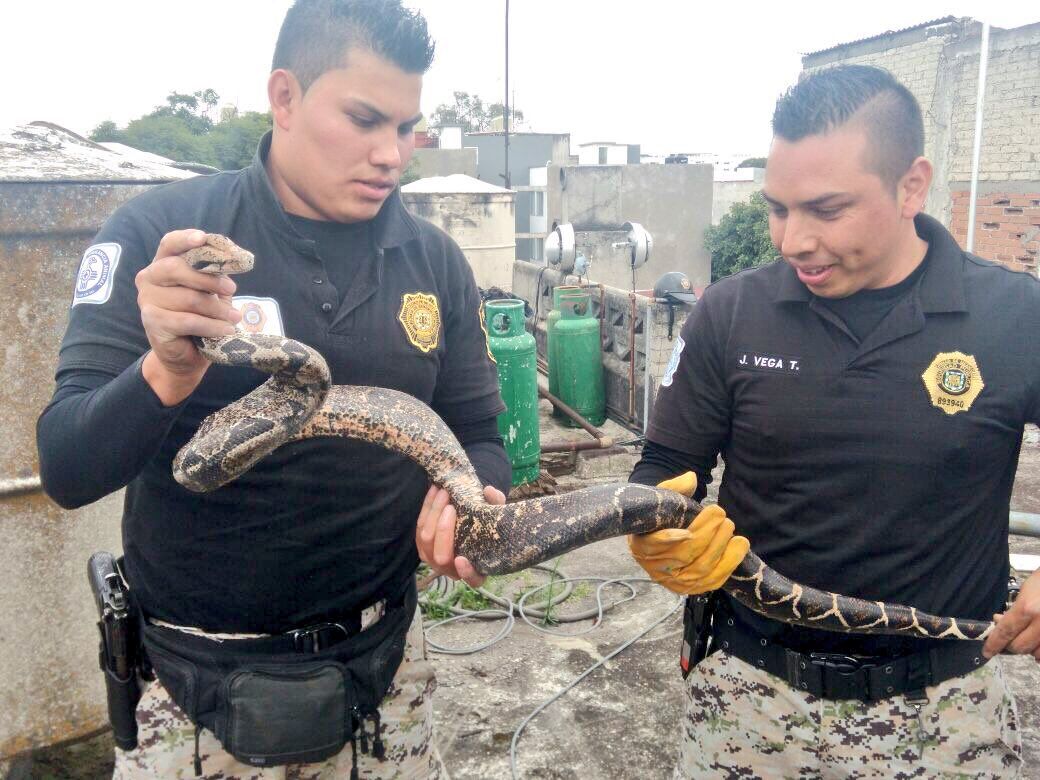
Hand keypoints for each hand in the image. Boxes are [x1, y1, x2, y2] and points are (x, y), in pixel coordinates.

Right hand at [136, 229, 240, 404]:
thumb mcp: (211, 293)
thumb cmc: (199, 317)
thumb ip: (216, 276)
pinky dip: (212, 326)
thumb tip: (232, 261)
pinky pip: (188, 320)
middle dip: (209, 278)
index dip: (185, 239)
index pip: (170, 244)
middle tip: (232, 290)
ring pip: (188, 298)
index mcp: (163, 264)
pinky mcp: (152, 321)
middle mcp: (150, 278)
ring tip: (234, 318)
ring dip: (217, 309)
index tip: (202, 238)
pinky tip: (226, 330)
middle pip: (177, 267)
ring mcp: (147, 300)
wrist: (185, 355)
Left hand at [416, 484, 505, 587]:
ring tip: (442, 492)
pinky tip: (433, 491)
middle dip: (443, 529)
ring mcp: (435, 561)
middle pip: (442, 556)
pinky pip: (419, 529)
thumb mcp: (499, 513)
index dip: (467, 572)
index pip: (474, 579)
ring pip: (426, 541)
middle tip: (450, 505)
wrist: (473, 521)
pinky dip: (426, 509)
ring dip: (433, 514)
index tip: (462, 559)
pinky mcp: (423, 546)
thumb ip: (497, 503)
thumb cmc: (488, 524)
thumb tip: (489, 491)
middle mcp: (454, 571)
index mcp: (478, 571)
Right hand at [628, 471, 749, 594]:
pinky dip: (727, 566)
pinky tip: (739, 549)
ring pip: (700, 571)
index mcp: (641, 544)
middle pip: (684, 556)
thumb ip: (674, 487)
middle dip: (707, 536)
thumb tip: (691, 478)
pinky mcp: (689, 588)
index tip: (688, 530)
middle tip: (722, 517)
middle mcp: (654, 567)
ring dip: (721, 550)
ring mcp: (672, 581)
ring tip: (734, 531)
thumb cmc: (661, 516)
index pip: (653, 544)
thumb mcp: (661, 498)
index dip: (669, 540)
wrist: (659, 537)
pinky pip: (710, 582)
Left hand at [983, 568, 1039, 659]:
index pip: (1005, 631)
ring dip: (1029, 648)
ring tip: (1026, 637)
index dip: (994, 644)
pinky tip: (1038, 644)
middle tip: (1007, 639)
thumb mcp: (1026, 590)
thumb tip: (1001, 622)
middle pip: (1020, 646)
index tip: (987, 651)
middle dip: (1010, 645)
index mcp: (1028, 608)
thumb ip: (1014, 610)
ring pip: (1036, 653)